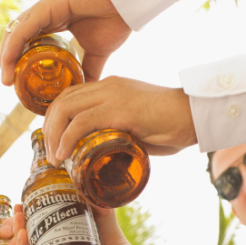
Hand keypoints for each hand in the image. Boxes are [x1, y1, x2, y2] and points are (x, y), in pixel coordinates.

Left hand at [0, 0, 131, 84]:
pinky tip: (9, 61)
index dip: (19, 59)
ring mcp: (45, 8)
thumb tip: (86, 90)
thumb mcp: (98, 52)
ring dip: (7, 55)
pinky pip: (24, 27)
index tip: (17, 81)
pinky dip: (14, 44)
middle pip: (18, 37)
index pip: (28, 41)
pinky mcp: (48, 5)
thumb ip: (89, 69)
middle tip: (8, 82)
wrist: (128, 1)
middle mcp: (46, 13)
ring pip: (17, 32)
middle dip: (9, 59)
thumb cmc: (115, 19)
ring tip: (6, 77)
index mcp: (55, 21)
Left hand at [43, 76, 195, 164]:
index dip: (56, 117)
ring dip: (54, 136)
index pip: (72, 95)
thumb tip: (110, 153)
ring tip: (55, 158)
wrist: (196, 115)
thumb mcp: (140, 126)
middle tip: (51, 152)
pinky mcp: (119, 109)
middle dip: (49, 128)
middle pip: (63, 101)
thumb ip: (123, 133)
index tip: (54, 140)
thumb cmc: (174, 124)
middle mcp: (108, 86)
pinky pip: (82, 122)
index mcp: (112, 87)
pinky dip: (66, 139)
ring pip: (66, 109)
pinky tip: (63, 155)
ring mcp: (113, 95)